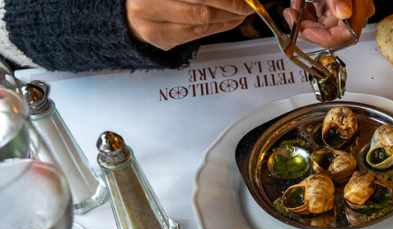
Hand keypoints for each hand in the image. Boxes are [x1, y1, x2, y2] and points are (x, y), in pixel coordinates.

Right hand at [126, 0, 253, 50]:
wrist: (129, 13)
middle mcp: (147, 5)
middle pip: (198, 9)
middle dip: (228, 6)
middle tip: (247, 5)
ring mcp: (153, 27)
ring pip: (199, 24)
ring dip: (226, 19)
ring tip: (241, 12)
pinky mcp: (162, 42)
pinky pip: (196, 36)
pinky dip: (218, 27)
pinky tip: (230, 21)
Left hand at [284, 0, 374, 49]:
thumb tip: (343, 12)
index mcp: (360, 8)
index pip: (346, 37)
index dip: (324, 37)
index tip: (305, 29)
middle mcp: (353, 13)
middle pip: (330, 34)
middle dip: (307, 26)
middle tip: (292, 15)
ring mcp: (342, 10)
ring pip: (321, 26)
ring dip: (303, 18)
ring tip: (294, 5)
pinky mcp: (331, 6)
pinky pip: (318, 17)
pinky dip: (305, 12)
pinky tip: (299, 2)